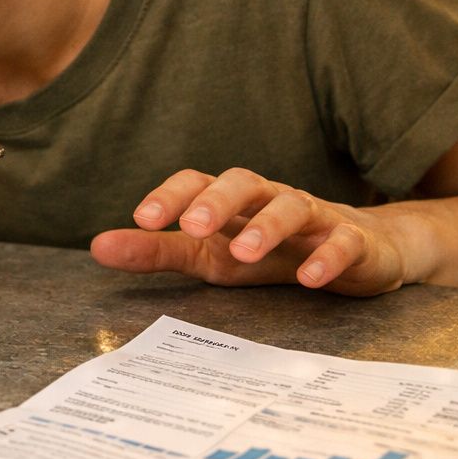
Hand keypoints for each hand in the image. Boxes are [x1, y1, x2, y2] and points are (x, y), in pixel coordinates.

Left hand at [89, 168, 410, 296]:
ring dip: (267, 228)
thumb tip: (97, 247)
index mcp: (232, 200)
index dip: (170, 195)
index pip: (197, 181)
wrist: (360, 252)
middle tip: (191, 225)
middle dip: (216, 201)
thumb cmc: (272, 252)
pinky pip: (342, 242)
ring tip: (244, 252)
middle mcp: (270, 198)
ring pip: (292, 207)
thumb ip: (158, 251)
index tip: (141, 218)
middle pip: (243, 183)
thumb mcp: (211, 256)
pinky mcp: (353, 242)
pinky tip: (309, 278)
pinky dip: (326, 257)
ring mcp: (314, 217)